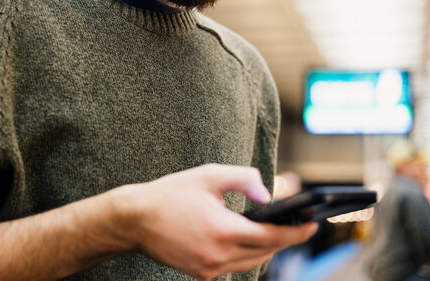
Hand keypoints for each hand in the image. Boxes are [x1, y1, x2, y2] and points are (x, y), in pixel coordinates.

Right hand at [124, 164, 316, 280]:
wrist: (135, 220)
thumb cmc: (170, 194)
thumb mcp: (208, 176)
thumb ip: (244, 179)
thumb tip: (268, 196)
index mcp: (222, 230)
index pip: (271, 237)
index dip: (296, 232)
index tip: (312, 225)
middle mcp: (217, 256)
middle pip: (265, 252)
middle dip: (285, 239)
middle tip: (299, 225)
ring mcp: (208, 269)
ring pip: (251, 262)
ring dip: (267, 248)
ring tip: (278, 232)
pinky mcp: (200, 274)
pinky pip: (233, 266)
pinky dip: (246, 254)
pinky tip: (248, 240)